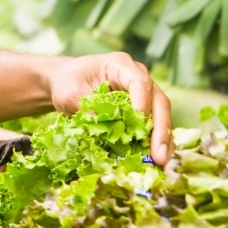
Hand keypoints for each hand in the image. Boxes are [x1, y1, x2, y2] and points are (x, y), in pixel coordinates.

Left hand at [46, 52, 172, 163]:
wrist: (65, 83)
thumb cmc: (67, 83)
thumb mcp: (69, 94)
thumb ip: (86, 108)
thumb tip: (102, 131)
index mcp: (121, 65)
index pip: (139, 82)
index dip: (142, 103)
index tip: (138, 124)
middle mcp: (138, 77)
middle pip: (158, 102)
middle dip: (160, 129)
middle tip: (159, 154)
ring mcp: (142, 94)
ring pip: (159, 115)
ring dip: (162, 139)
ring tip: (161, 161)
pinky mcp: (139, 110)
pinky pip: (150, 126)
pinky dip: (152, 142)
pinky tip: (154, 160)